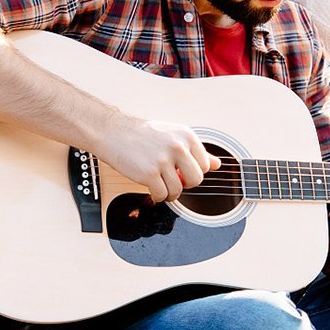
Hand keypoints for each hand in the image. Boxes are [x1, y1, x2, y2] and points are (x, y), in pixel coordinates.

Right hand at [95, 115, 220, 202]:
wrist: (113, 132)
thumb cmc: (141, 134)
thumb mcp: (172, 135)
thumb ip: (195, 150)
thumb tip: (217, 164)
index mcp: (186, 136)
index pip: (205, 165)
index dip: (193, 171)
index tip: (182, 171)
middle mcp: (177, 146)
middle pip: (196, 180)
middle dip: (185, 184)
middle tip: (173, 180)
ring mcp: (163, 160)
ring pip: (178, 190)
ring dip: (169, 193)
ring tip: (160, 185)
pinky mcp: (149, 173)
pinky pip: (162, 195)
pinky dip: (157, 197)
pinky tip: (151, 189)